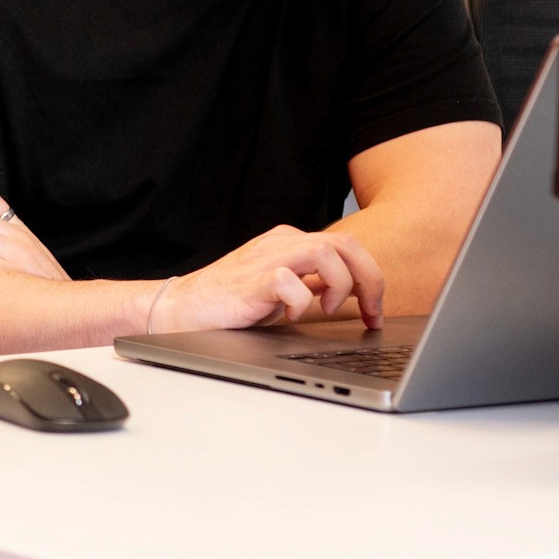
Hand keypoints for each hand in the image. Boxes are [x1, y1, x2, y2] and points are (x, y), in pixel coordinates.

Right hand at [152, 226, 384, 332]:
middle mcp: (281, 244)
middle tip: (370, 312)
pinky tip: (291, 316)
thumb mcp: (282, 290)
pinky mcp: (251, 281)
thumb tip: (353, 291)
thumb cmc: (229, 302)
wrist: (183, 307)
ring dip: (339, 285)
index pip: (348, 247)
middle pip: (346, 243)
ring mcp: (266, 259)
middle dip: (369, 280)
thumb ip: (312, 283)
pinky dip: (300, 301)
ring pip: (325, 252)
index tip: (375, 312)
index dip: (371, 279)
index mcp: (290, 243)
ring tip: (328, 310)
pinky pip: (289, 280)